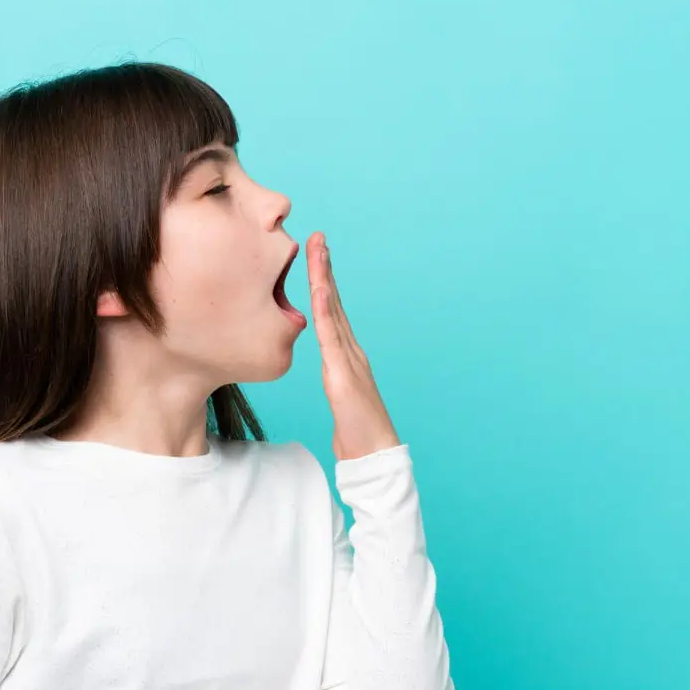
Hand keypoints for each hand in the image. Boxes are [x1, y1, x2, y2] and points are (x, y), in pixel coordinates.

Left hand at [306, 231, 400, 461]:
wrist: (374, 453)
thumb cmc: (355, 429)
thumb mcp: (338, 395)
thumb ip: (334, 376)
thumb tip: (328, 367)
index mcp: (346, 354)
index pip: (331, 311)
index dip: (323, 281)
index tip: (316, 255)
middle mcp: (350, 350)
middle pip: (333, 301)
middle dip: (325, 268)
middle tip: (318, 237)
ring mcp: (349, 359)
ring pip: (332, 311)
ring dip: (324, 279)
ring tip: (318, 250)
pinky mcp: (343, 374)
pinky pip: (331, 337)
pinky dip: (324, 311)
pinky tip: (318, 289)